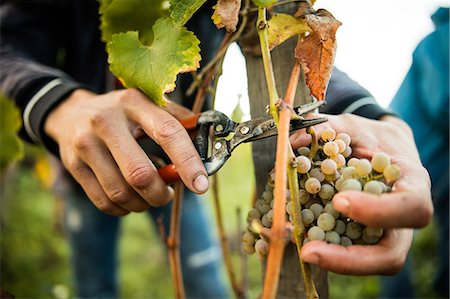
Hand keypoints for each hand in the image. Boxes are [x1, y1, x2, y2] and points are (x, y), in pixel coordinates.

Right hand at [45, 88, 208, 215]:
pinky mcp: (73, 165)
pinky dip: (124, 209)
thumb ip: (180, 122)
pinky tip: (131, 200)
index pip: (167, 133)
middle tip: (167, 194)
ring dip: (143, 204)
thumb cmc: (122, 113)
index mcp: (134, 103)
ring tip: (149, 197)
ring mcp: (86, 145)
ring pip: (121, 193)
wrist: (71, 114)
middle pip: (139, 173)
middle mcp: (106, 122)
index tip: (201, 186)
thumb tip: (210, 148)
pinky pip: (104, 201)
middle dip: (160, 194)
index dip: (188, 162)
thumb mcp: (149, 105)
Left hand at [290, 114, 432, 274]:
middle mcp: (402, 219)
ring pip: (367, 262)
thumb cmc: (370, 138)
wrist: (377, 150)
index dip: (378, 211)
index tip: (340, 202)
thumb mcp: (353, 126)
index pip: (411, 207)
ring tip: (299, 249)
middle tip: (309, 250)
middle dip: (350, 259)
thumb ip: (326, 129)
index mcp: (411, 185)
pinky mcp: (361, 240)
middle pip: (391, 254)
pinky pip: (346, 252)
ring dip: (332, 260)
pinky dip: (321, 248)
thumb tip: (290, 141)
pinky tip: (295, 238)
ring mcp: (382, 234)